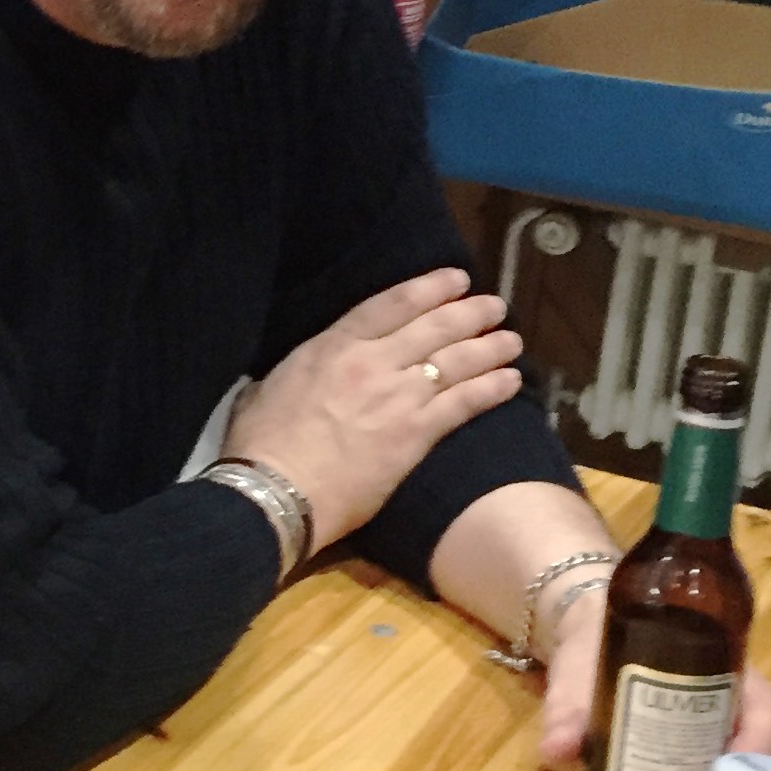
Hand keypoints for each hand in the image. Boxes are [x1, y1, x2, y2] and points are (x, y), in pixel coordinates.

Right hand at [225, 269, 523, 552]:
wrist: (277, 491)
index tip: (455, 278)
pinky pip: (465, 403)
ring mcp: (398, 397)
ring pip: (457, 361)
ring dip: (490, 347)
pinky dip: (492, 389)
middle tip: (493, 305)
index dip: (429, 288)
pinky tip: (511, 381)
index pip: (390, 304)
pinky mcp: (416, 434)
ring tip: (512, 340)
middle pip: (434, 327)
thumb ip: (296, 372)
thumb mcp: (266, 388)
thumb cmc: (258, 445)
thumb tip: (302, 371)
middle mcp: (371, 362)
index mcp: (330, 347)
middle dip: (470, 312)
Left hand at [536, 590, 770, 765]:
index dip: (761, 741)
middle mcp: (742, 705)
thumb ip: (567, 709)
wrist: (588, 638)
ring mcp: (738, 732)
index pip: (765, 706)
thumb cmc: (595, 647)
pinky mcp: (721, 757)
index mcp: (723, 671)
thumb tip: (556, 752)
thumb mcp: (580, 671)